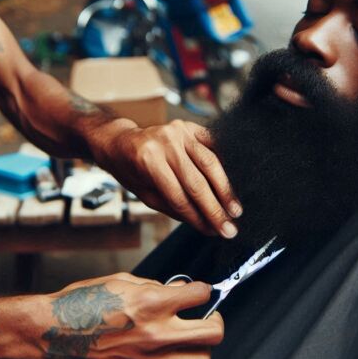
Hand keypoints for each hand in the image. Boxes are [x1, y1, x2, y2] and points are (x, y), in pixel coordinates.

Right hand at [36, 273, 223, 358]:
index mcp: (152, 302)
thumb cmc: (81, 303)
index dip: (203, 291)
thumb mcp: (122, 281)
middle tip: (205, 318)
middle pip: (214, 333)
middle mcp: (156, 332)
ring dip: (198, 348)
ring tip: (185, 340)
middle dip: (214, 322)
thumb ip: (156, 286)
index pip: (202, 294)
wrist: (51, 331)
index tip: (198, 293)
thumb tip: (179, 291)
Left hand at [89, 118, 241, 237]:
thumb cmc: (131, 171)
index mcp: (148, 161)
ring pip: (210, 163)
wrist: (122, 141)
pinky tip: (236, 181)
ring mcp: (179, 131)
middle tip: (230, 228)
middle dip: (215, 208)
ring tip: (235, 210)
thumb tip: (207, 226)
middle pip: (197, 182)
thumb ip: (176, 209)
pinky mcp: (189, 125)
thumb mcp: (146, 194)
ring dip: (225, 190)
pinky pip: (213, 145)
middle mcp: (165, 143)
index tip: (214, 233)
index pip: (179, 197)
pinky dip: (225, 163)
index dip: (198, 217)